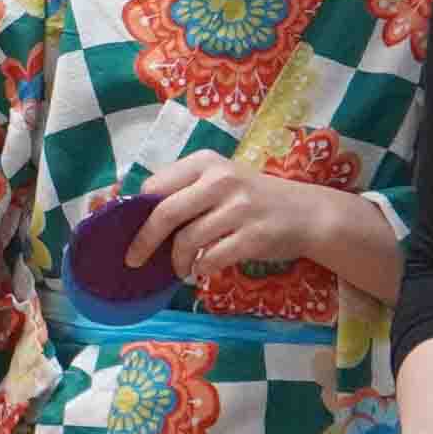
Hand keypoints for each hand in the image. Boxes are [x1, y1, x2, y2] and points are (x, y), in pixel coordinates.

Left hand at [132, 155, 337, 285]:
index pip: (156, 185)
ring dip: (176, 261)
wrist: (308, 213)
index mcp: (205, 163)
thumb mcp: (221, 181)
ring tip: (180, 268)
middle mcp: (221, 180)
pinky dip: (202, 269)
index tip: (125, 231)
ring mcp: (239, 208)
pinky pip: (212, 258)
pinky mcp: (253, 236)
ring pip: (187, 240)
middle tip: (134, 260)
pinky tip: (203, 270)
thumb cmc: (254, 198)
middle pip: (165, 212)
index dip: (136, 212)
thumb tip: (138, 218)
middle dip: (144, 241)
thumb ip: (185, 191)